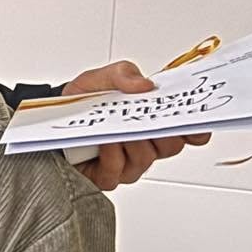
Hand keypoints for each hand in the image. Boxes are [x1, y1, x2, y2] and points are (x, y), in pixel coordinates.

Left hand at [61, 60, 210, 189]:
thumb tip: (146, 85)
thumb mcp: (101, 78)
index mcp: (152, 121)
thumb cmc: (83, 100)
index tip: (195, 123)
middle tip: (148, 119)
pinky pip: (118, 171)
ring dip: (133, 142)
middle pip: (171, 146)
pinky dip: (112, 156)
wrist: (54, 117)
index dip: (197, 130)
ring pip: (146, 158)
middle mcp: (147, 145)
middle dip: (160, 131)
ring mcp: (129, 164)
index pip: (187, 131)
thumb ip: (124, 74)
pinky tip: (105, 143)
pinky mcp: (108, 177)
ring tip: (119, 129)